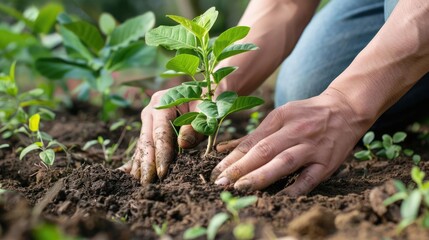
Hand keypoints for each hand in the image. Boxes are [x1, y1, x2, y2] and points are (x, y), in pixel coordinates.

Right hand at [119, 90, 203, 183]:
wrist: (204, 92)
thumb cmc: (207, 102)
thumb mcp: (207, 110)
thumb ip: (197, 126)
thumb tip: (183, 144)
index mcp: (163, 103)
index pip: (161, 133)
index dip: (162, 154)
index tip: (163, 173)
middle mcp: (150, 111)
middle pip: (147, 141)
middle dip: (147, 164)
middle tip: (147, 184)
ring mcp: (147, 120)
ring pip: (142, 146)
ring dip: (141, 165)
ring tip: (138, 185)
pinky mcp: (148, 129)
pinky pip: (142, 147)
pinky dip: (137, 161)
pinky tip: (129, 175)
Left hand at [211, 89, 369, 195]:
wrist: (346, 109)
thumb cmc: (306, 114)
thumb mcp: (280, 115)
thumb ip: (254, 134)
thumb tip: (223, 149)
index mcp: (281, 118)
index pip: (253, 141)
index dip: (233, 158)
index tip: (217, 172)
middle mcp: (296, 131)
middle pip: (265, 151)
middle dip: (241, 168)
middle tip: (221, 183)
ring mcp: (312, 147)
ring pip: (284, 162)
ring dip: (262, 176)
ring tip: (241, 188)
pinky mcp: (327, 162)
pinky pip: (310, 178)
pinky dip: (295, 189)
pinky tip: (279, 198)